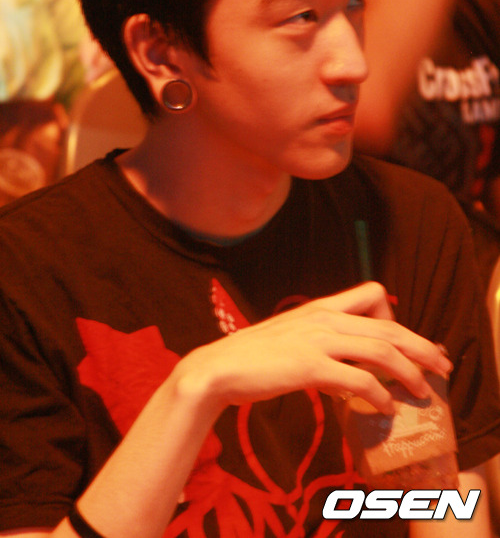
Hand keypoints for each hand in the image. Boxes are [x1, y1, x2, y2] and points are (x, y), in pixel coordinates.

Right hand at [175, 282, 452, 416]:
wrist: (218, 368)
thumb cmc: (253, 356)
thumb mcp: (292, 337)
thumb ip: (320, 341)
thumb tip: (346, 366)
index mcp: (320, 307)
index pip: (373, 294)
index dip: (396, 317)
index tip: (406, 342)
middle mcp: (323, 317)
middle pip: (388, 325)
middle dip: (421, 346)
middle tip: (442, 365)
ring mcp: (316, 340)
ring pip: (381, 350)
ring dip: (409, 372)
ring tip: (423, 390)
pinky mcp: (309, 366)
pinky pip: (357, 379)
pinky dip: (378, 395)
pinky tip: (383, 407)